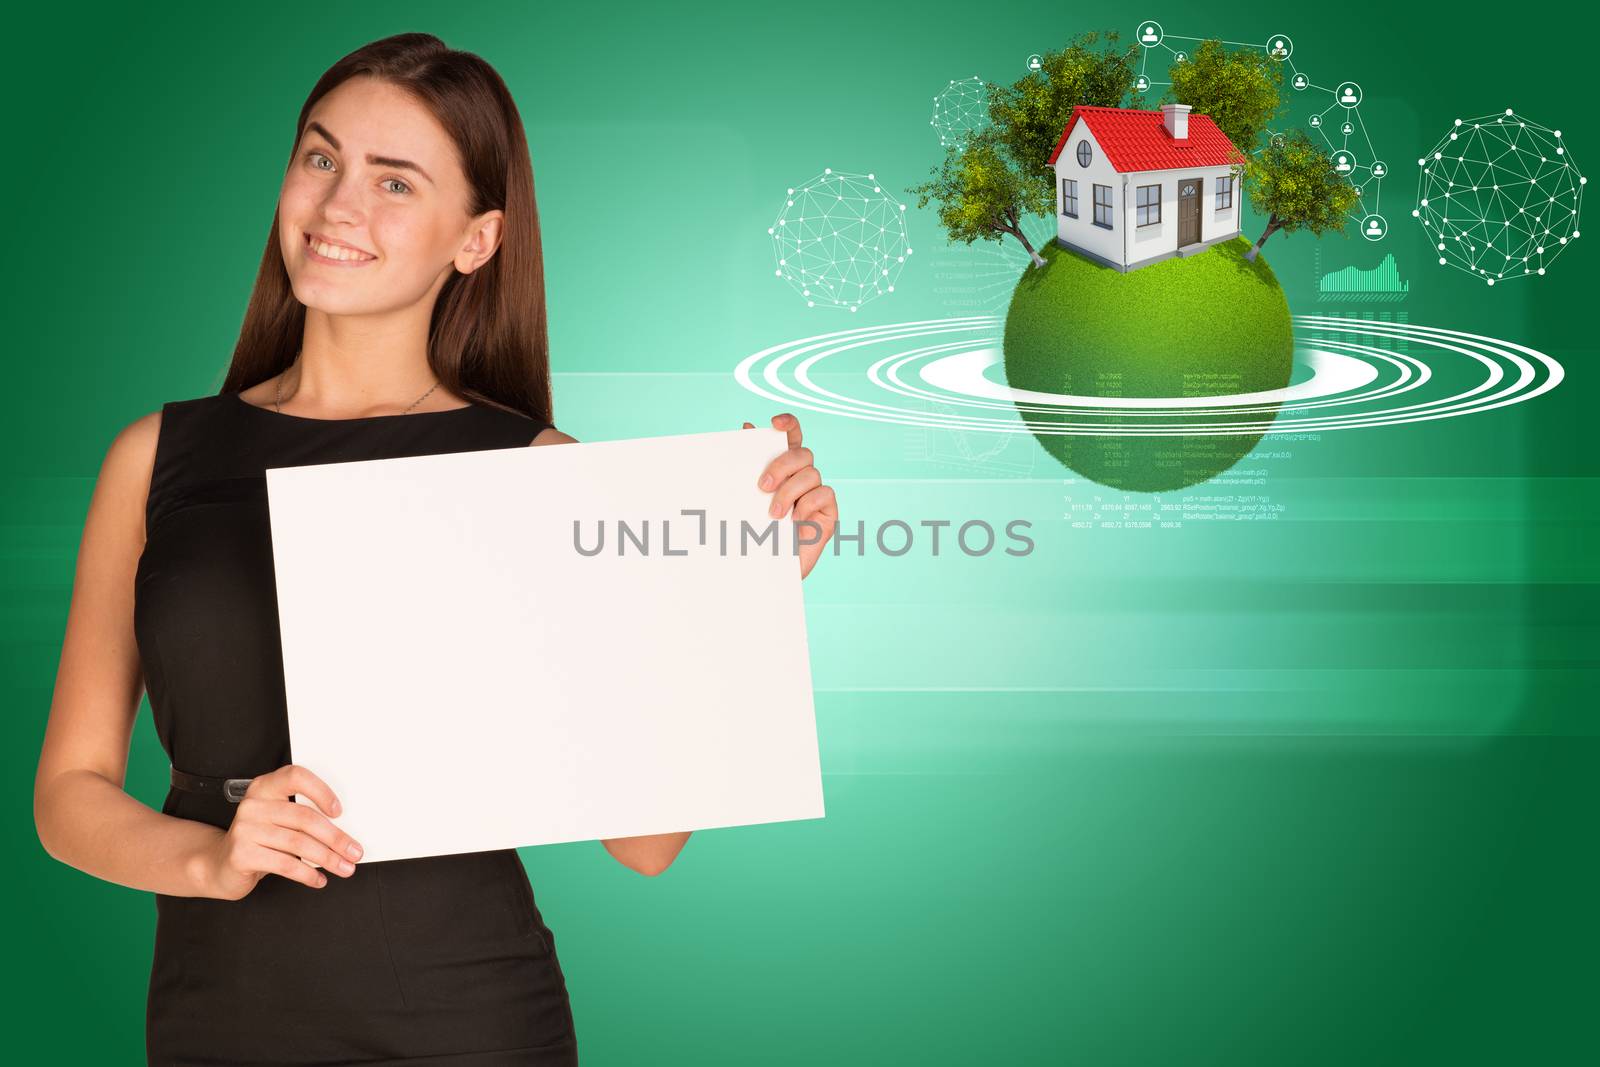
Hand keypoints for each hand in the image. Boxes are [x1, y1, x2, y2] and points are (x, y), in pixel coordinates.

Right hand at [199, 764, 364, 899]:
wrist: (220, 864)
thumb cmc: (259, 840)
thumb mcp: (278, 821)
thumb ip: (302, 817)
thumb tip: (345, 833)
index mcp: (265, 787)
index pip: (296, 777)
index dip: (321, 791)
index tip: (340, 812)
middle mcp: (253, 805)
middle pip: (304, 818)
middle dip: (336, 838)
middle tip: (354, 852)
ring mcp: (244, 829)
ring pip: (298, 843)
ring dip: (328, 858)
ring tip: (344, 868)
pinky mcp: (241, 854)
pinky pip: (285, 864)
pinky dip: (307, 874)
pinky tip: (318, 879)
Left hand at [742, 413, 836, 579]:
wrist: (765, 573)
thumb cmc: (754, 535)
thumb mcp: (746, 499)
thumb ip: (748, 465)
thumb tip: (746, 428)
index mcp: (783, 469)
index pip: (792, 437)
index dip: (789, 424)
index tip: (775, 422)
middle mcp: (802, 478)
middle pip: (802, 453)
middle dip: (782, 465)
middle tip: (762, 486)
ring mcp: (817, 494)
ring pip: (811, 473)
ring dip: (789, 491)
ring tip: (773, 514)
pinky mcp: (828, 513)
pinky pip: (825, 494)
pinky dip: (808, 504)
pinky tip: (796, 521)